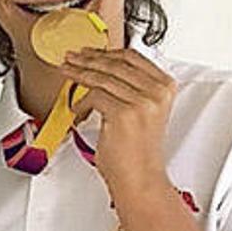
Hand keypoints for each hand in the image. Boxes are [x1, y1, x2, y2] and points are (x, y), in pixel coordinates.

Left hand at [60, 48, 175, 191]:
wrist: (140, 179)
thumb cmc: (137, 151)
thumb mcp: (142, 111)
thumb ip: (131, 87)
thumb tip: (102, 67)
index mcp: (165, 87)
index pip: (133, 57)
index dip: (106, 52)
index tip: (89, 51)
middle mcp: (157, 92)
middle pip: (115, 64)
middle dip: (88, 59)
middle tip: (71, 57)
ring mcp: (142, 102)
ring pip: (102, 78)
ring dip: (79, 74)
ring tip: (66, 72)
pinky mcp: (124, 113)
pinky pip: (94, 96)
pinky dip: (82, 103)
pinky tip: (78, 110)